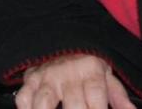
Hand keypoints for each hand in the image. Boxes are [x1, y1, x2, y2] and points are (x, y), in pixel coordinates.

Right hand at [15, 54, 134, 108]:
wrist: (63, 40)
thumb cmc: (87, 63)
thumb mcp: (105, 73)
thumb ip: (117, 95)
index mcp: (90, 70)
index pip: (96, 96)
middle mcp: (68, 73)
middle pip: (73, 104)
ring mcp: (47, 76)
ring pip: (44, 101)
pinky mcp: (31, 78)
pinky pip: (24, 96)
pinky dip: (27, 108)